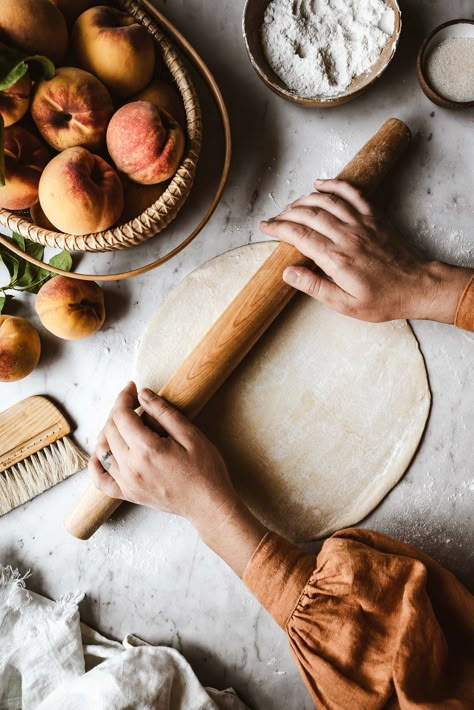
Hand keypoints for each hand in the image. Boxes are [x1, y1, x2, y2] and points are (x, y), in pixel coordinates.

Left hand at [89, 382, 266, 575]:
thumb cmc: (205, 470)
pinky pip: (100, 479)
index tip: (132, 387)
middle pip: (110, 430)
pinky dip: (96, 464)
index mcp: (147, 450)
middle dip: (118, 410)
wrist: (208, 504)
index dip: (124, 397)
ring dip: (108, 431)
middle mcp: (131, 467)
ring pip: (102, 450)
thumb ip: (164, 413)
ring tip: (123, 422)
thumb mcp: (191, 435)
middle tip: (133, 402)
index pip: (122, 416)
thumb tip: (143, 394)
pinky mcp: (128, 494)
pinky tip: (103, 452)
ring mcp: (127, 483)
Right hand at [260, 179, 472, 323]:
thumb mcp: (345, 304)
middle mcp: (347, 236)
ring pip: (326, 201)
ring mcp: (362, 223)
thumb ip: (315, 287)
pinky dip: (334, 185)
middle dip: (286, 214)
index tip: (265, 227)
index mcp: (337, 259)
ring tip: (290, 206)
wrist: (417, 286)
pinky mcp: (374, 216)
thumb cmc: (383, 299)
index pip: (299, 236)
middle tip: (273, 219)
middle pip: (308, 214)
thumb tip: (288, 273)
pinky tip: (320, 184)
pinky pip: (351, 193)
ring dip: (304, 200)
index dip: (279, 228)